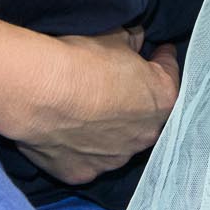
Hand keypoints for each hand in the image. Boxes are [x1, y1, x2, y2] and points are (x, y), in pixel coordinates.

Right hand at [7, 26, 180, 185]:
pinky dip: (80, 146)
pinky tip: (65, 131)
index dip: (161, 60)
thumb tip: (136, 40)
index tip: (156, 53)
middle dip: (135, 100)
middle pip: (145, 115)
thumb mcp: (115, 36)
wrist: (38, 92)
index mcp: (161, 100)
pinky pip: (86, 159)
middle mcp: (144, 136)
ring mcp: (114, 159)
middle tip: (115, 84)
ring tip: (85, 110)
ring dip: (109, 128)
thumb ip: (132, 41)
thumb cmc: (82, 60)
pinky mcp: (82, 173)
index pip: (170, 75)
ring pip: (117, 142)